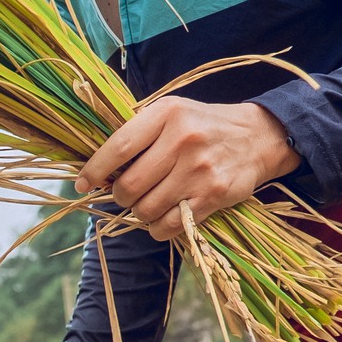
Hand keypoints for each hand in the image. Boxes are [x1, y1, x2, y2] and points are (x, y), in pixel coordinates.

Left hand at [80, 99, 300, 242]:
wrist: (259, 137)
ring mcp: (199, 169)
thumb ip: (139, 134)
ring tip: (147, 204)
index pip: (118, 148)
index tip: (82, 184)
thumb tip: (98, 170)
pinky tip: (161, 218)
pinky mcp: (214, 195)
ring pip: (147, 209)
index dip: (94, 171)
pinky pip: (170, 225)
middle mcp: (182, 140)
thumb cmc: (204, 126)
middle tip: (126, 195)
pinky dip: (157, 228)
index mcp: (167, 114)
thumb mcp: (172, 113)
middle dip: (120, 197)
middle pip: (130, 185)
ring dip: (140, 213)